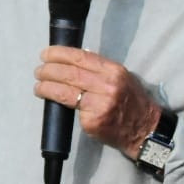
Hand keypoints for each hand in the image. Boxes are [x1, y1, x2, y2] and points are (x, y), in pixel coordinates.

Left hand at [34, 46, 161, 158]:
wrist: (144, 130)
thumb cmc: (130, 101)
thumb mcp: (121, 78)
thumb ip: (99, 69)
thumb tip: (72, 60)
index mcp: (113, 71)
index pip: (81, 57)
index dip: (59, 54)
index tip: (46, 54)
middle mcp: (107, 86)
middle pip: (70, 73)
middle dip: (49, 70)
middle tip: (38, 71)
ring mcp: (99, 105)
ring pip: (65, 92)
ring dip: (47, 87)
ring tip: (38, 85)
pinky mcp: (92, 121)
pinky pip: (72, 109)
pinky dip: (58, 103)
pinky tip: (51, 101)